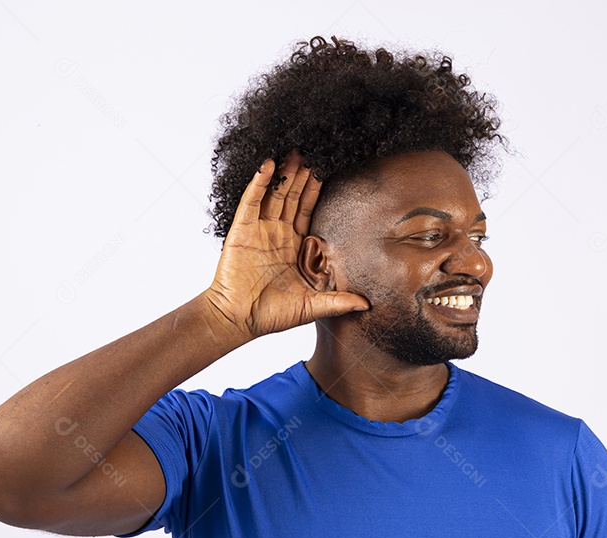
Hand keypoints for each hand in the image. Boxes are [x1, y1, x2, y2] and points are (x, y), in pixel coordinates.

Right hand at [201, 150, 368, 341]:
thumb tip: (368, 305)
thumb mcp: (312, 306)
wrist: (238, 320)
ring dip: (284, 173)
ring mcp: (258, 230)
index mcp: (293, 246)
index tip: (326, 170)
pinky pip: (251, 201)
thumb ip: (338, 301)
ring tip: (295, 150)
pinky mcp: (241, 230)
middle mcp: (276, 234)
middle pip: (291, 196)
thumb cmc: (271, 315)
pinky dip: (259, 183)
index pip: (307, 211)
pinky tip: (268, 164)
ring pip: (274, 194)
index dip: (315, 191)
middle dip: (302, 174)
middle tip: (314, 150)